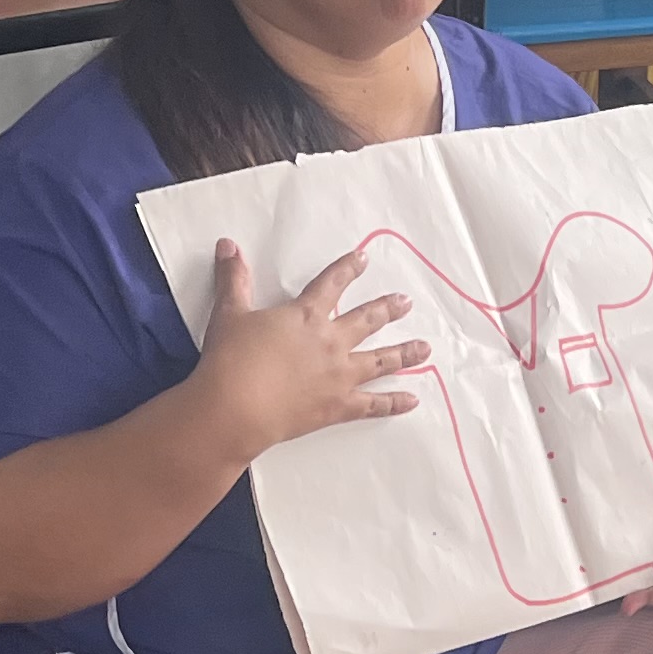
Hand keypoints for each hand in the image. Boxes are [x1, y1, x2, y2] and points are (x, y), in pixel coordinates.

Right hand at [183, 239, 427, 461]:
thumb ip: (233, 279)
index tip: (364, 259)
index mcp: (306, 316)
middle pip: (367, 320)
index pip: (332, 284)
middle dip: (387, 309)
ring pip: (381, 360)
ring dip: (404, 352)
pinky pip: (374, 404)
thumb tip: (228, 245)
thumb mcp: (229, 313)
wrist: (235, 407)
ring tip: (424, 348)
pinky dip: (394, 403)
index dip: (348, 269)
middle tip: (405, 302)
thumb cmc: (230, 360)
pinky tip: (412, 400)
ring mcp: (339, 375)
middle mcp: (330, 341)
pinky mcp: (339, 406)